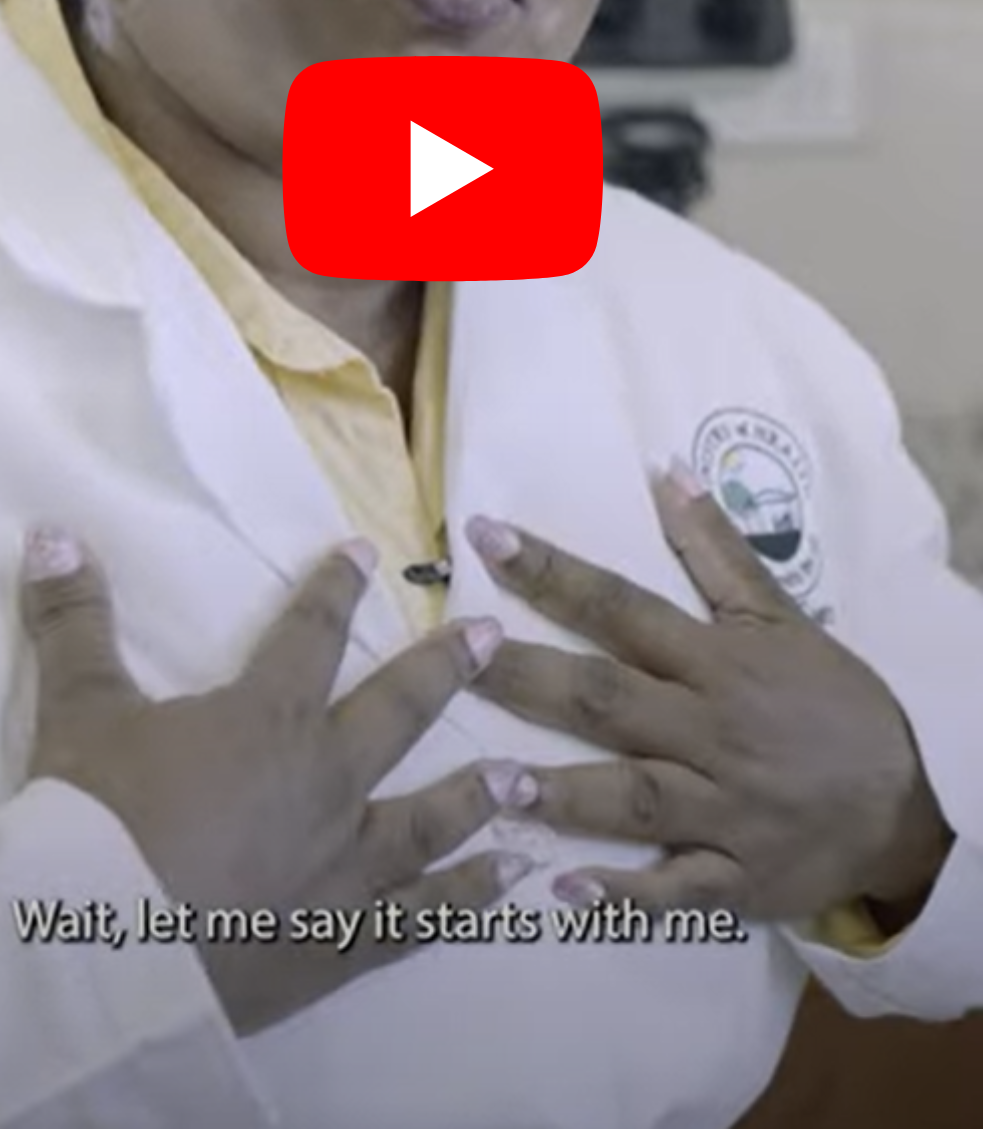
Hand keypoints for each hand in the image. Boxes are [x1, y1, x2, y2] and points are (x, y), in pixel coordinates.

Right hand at [20, 527, 533, 1032]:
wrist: (97, 950)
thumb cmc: (94, 823)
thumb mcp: (78, 711)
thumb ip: (73, 622)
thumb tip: (52, 532)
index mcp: (268, 721)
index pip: (309, 637)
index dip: (334, 590)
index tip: (366, 555)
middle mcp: (324, 786)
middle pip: (397, 715)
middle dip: (445, 670)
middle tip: (492, 639)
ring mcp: (341, 870)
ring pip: (430, 823)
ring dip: (479, 798)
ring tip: (525, 781)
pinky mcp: (340, 945)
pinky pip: (419, 921)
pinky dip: (468, 903)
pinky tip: (508, 888)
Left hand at [465, 463, 951, 924]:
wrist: (905, 801)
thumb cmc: (832, 702)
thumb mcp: (779, 616)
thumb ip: (716, 547)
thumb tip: (664, 469)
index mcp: (714, 661)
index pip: (621, 607)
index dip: (552, 572)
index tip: (485, 537)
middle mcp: (709, 731)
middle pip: (607, 699)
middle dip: (529, 676)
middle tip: (456, 658)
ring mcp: (721, 809)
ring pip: (633, 797)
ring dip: (565, 792)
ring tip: (495, 783)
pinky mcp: (734, 878)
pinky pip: (675, 889)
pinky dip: (624, 892)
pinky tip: (566, 889)